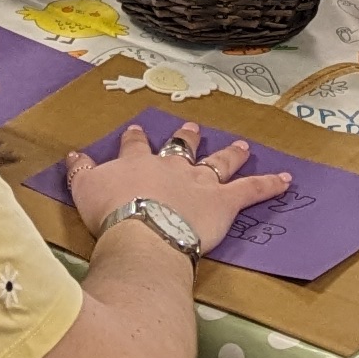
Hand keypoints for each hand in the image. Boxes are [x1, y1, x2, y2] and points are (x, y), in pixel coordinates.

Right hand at [64, 119, 288, 255]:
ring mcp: (201, 182)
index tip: (138, 130)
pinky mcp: (224, 202)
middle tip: (192, 127)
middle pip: (182, 147)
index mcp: (137, 162)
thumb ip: (80, 171)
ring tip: (242, 147)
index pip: (136, 145)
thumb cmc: (110, 213)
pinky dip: (269, 185)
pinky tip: (287, 180)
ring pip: (219, 163)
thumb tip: (72, 155)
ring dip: (230, 154)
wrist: (142, 230)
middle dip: (186, 137)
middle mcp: (172, 166)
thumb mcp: (83, 189)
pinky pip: (251, 191)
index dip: (137, 138)